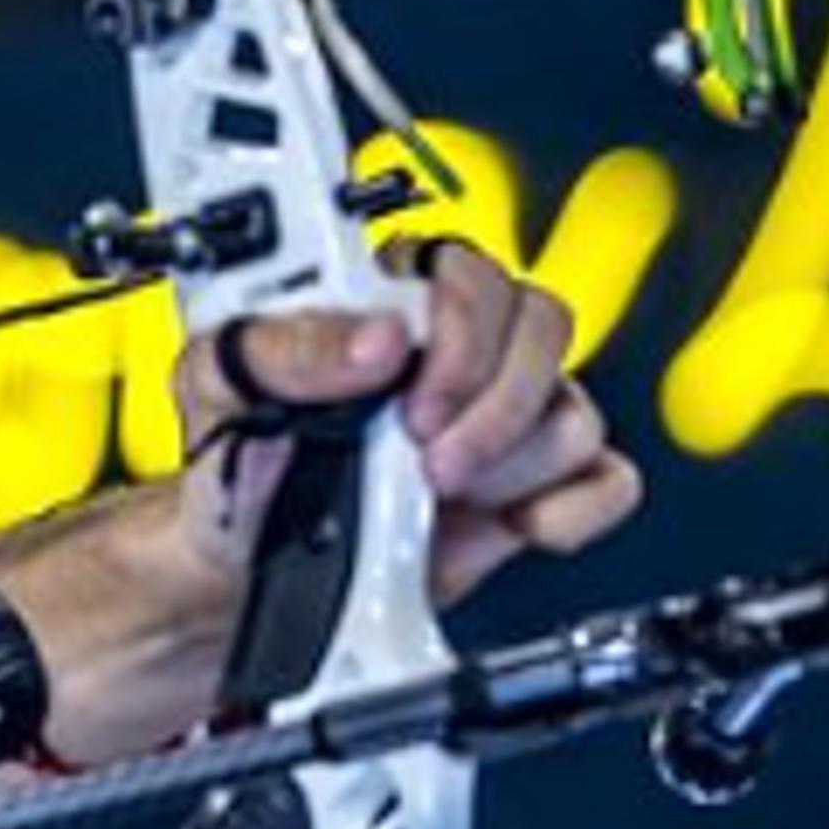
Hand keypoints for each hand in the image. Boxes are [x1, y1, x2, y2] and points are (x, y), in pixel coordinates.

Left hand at [165, 240, 641, 612]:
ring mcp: (500, 414)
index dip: (457, 330)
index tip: (408, 394)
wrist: (244, 561)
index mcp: (383, 295)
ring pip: (574, 409)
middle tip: (426, 453)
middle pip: (543, 325)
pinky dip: (572, 509)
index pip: (466, 267)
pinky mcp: (533, 485)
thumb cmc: (232, 456)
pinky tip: (510, 521)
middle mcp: (454, 345)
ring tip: (434, 492)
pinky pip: (608, 480)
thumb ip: (288, 346)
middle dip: (489, 404)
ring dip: (508, 465)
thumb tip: (378, 338)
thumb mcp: (220, 383)